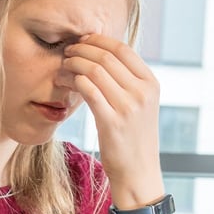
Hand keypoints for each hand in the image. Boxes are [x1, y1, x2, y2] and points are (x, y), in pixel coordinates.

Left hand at [62, 35, 162, 206]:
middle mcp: (142, 92)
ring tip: (63, 67)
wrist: (138, 173)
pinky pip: (88, 90)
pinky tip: (65, 83)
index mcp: (151, 84)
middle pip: (106, 57)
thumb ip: (129, 82)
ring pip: (94, 70)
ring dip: (74, 64)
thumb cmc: (135, 139)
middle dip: (82, 49)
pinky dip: (74, 81)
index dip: (99, 40)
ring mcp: (128, 107)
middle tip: (67, 52)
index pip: (123, 49)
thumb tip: (104, 57)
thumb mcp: (141, 106)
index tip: (83, 40)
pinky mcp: (112, 122)